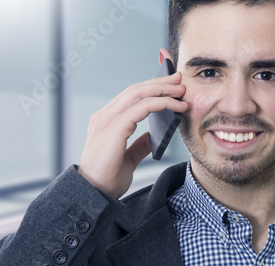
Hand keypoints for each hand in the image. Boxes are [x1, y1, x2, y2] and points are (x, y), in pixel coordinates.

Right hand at [77, 72, 187, 198]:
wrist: (93, 195)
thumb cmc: (107, 179)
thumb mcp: (128, 159)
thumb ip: (139, 145)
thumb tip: (153, 136)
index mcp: (107, 121)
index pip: (131, 96)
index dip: (151, 88)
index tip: (170, 86)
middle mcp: (105, 116)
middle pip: (136, 89)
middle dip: (159, 82)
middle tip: (179, 79)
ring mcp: (107, 120)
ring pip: (138, 93)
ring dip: (162, 89)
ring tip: (181, 89)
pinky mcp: (114, 127)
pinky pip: (142, 107)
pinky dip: (161, 103)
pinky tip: (176, 106)